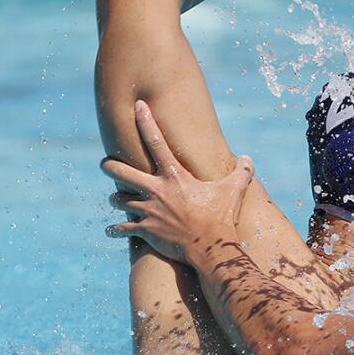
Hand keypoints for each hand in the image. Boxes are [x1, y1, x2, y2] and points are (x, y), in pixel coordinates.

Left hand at [101, 100, 255, 264]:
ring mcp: (148, 211)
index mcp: (174, 176)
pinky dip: (115, 230)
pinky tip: (110, 231)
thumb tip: (248, 159)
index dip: (146, 121)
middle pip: (122, 172)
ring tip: (115, 199)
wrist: (210, 248)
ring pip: (119, 200)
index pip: (156, 142)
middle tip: (105, 164)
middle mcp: (156, 191)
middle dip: (109, 166)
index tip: (138, 106)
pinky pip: (122, 229)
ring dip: (116, 199)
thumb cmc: (220, 216)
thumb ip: (241, 172)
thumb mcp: (233, 190)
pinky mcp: (145, 230)